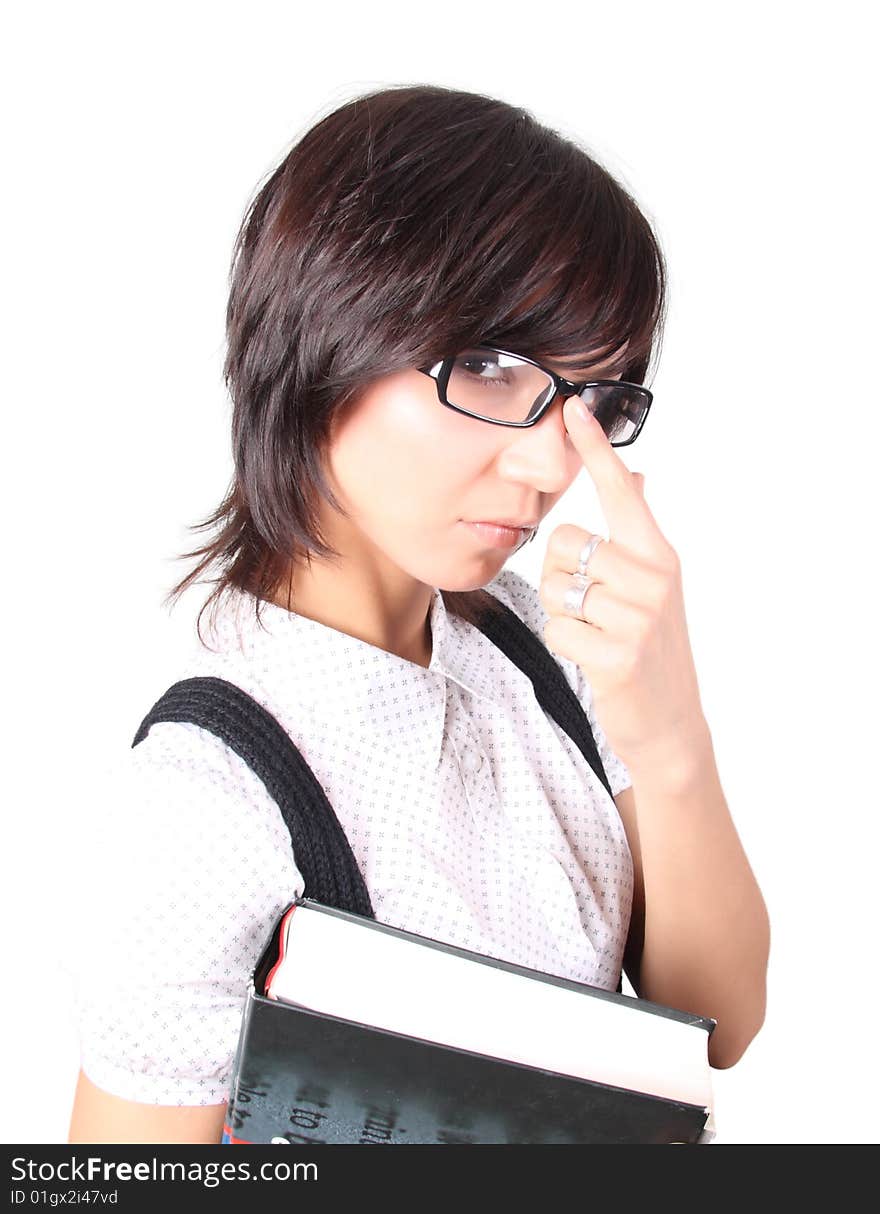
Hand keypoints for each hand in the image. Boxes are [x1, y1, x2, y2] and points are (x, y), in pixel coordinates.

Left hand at [538, 396, 707, 773]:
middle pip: (563, 543)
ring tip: (595, 633)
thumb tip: (640, 472)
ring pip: (554, 587)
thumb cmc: (651, 646)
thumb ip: (640, 529)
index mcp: (658, 554)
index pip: (623, 490)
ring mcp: (638, 616)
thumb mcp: (656, 584)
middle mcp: (653, 576)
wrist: (670, 721)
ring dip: (561, 612)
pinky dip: (563, 644)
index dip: (597, 448)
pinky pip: (556, 627)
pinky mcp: (617, 654)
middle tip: (592, 608)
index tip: (575, 407)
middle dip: (559, 576)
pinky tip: (592, 658)